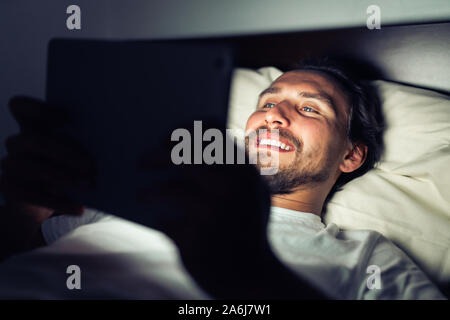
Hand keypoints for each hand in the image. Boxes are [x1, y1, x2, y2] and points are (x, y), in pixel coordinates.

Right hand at [0, 96, 96, 221]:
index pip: (19, 106)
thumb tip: (111, 140)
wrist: (47, 199)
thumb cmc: (69, 167)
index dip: (39, 108)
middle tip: (90, 164)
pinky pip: (33, 195)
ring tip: (89, 185)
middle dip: (64, 152)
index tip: (67, 119)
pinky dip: (59, 202)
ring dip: (64, 177)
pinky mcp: (10, 189)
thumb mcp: (75, 152)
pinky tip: (79, 208)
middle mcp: (17, 143)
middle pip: (33, 140)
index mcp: (32, 126)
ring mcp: (10, 165)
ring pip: (32, 167)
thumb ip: (83, 141)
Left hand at [137, 125, 274, 295]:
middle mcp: (229, 186)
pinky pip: (165, 223)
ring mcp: (211, 214)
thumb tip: (180, 145)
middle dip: (154, 156)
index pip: (208, 130)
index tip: (164, 138)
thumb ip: (228, 167)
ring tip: (143, 196)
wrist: (252, 277)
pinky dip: (164, 223)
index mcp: (243, 170)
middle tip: (140, 161)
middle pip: (179, 155)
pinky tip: (169, 227)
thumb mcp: (250, 192)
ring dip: (150, 193)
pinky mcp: (194, 240)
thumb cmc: (247, 227)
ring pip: (165, 191)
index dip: (182, 130)